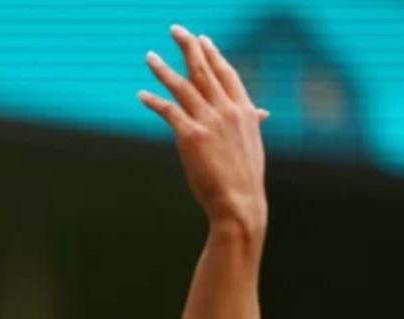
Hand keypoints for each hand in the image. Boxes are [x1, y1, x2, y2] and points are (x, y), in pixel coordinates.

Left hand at [139, 26, 267, 229]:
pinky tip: (142, 94)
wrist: (240, 202)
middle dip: (188, 48)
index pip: (227, 74)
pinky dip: (154, 101)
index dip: (213, 55)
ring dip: (164, 70)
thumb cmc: (245, 178)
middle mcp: (228, 110)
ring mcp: (209, 121)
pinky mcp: (191, 136)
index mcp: (245, 110)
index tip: (202, 39)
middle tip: (175, 30)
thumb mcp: (252, 144)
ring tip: (150, 56)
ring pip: (183, 86)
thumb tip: (261, 113)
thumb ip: (252, 123)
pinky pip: (169, 111)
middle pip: (204, 71)